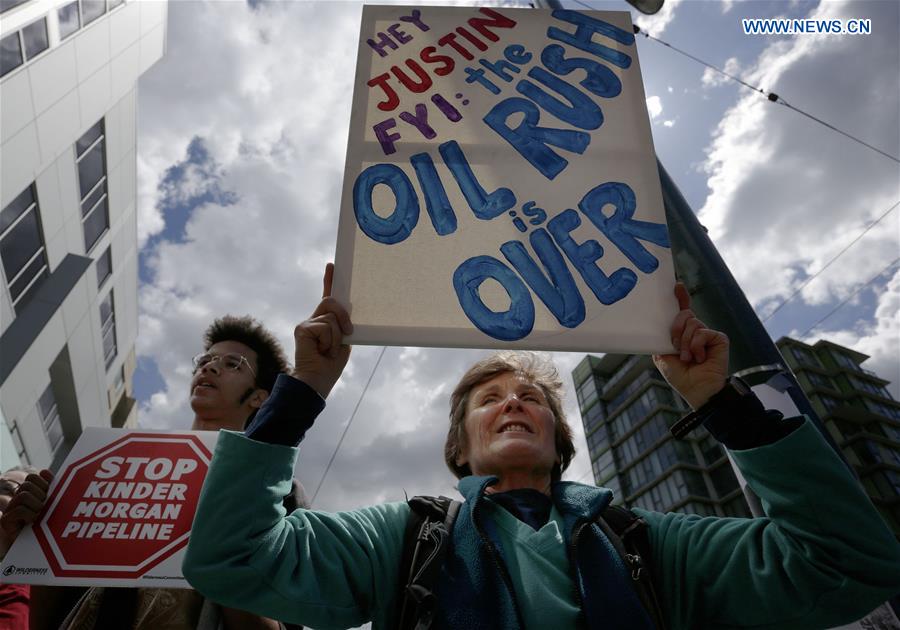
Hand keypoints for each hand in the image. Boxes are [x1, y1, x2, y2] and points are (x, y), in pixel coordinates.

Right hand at [0, 469, 52, 556]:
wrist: (34, 552)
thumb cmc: (46, 528)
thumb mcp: (52, 506)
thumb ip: (51, 488)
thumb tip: (44, 471)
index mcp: (30, 494)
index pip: (33, 477)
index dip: (43, 482)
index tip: (50, 492)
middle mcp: (18, 500)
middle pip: (28, 483)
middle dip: (41, 492)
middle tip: (46, 506)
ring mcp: (11, 510)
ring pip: (23, 494)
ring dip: (37, 504)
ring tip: (41, 514)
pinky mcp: (6, 521)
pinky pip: (18, 510)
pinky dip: (30, 514)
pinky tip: (35, 521)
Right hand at [290, 263, 352, 397]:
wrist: (317, 380)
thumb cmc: (330, 365)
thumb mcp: (342, 341)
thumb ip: (342, 326)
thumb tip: (347, 315)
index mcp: (324, 321)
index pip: (327, 296)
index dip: (329, 280)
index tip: (332, 265)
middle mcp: (314, 319)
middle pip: (331, 301)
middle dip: (344, 317)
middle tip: (348, 333)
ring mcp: (307, 323)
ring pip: (332, 317)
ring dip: (337, 337)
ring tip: (328, 351)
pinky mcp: (302, 328)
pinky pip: (326, 327)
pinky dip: (330, 342)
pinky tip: (321, 351)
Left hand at [652, 283, 728, 408]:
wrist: (698, 390)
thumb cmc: (681, 376)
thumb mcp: (663, 356)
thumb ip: (661, 339)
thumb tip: (656, 325)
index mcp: (683, 334)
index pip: (682, 311)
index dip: (680, 297)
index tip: (677, 286)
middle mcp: (696, 331)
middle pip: (684, 314)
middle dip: (676, 329)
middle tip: (675, 347)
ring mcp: (708, 334)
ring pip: (692, 322)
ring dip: (685, 342)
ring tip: (687, 358)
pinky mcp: (718, 338)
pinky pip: (702, 332)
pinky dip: (696, 346)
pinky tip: (700, 358)